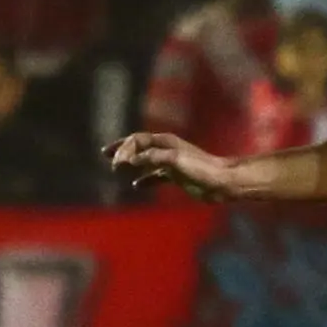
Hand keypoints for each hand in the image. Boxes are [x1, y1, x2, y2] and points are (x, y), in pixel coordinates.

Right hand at [110, 131, 236, 200]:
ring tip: (117, 168)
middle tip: (105, 154)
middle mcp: (166, 150)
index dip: (124, 148)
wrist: (222, 182)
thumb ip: (153, 158)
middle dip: (122, 149)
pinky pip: (155, 176)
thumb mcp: (175, 160)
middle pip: (139, 146)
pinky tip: (136, 185)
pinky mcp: (176, 176)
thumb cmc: (201, 169)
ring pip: (145, 161)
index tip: (116, 163)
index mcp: (165, 142)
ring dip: (131, 163)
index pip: (138, 140)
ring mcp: (171, 163)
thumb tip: (131, 159)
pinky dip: (144, 179)